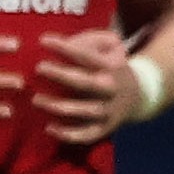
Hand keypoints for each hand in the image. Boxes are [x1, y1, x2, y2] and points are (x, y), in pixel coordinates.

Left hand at [31, 28, 139, 144]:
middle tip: (38, 67)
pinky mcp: (104, 128)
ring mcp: (108, 110)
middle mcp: (110, 88)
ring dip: (59, 106)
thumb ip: (92, 39)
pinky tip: (49, 128)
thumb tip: (65, 41)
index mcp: (110, 66)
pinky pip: (86, 134)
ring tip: (36, 99)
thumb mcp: (111, 46)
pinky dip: (68, 134)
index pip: (86, 55)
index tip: (43, 40)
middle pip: (84, 82)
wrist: (137, 95)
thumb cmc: (111, 66)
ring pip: (84, 111)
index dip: (64, 47)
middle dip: (60, 75)